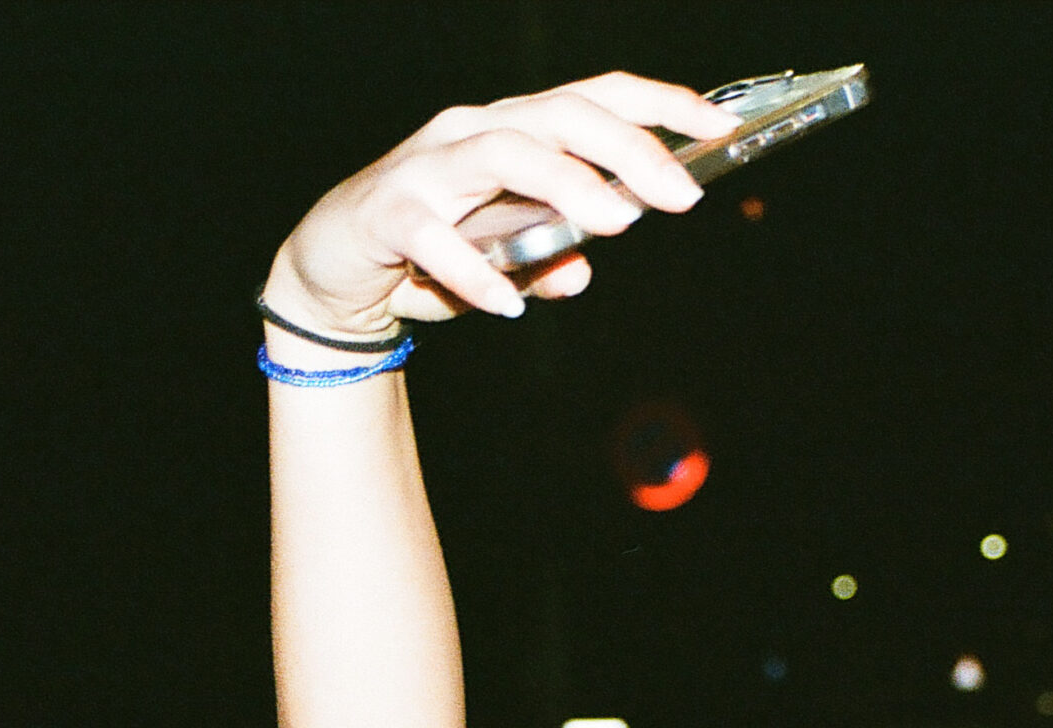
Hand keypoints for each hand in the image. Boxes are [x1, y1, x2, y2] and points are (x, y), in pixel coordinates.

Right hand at [264, 72, 736, 331]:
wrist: (331, 274)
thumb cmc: (429, 252)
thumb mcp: (503, 262)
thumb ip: (545, 259)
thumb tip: (581, 273)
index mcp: (513, 130)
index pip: (595, 98)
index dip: (661, 105)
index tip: (722, 127)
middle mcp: (471, 132)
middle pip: (559, 115)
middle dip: (627, 149)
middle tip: (682, 194)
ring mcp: (426, 167)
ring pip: (502, 151)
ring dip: (565, 183)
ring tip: (614, 222)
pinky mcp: (386, 213)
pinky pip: (433, 235)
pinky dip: (473, 270)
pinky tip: (509, 304)